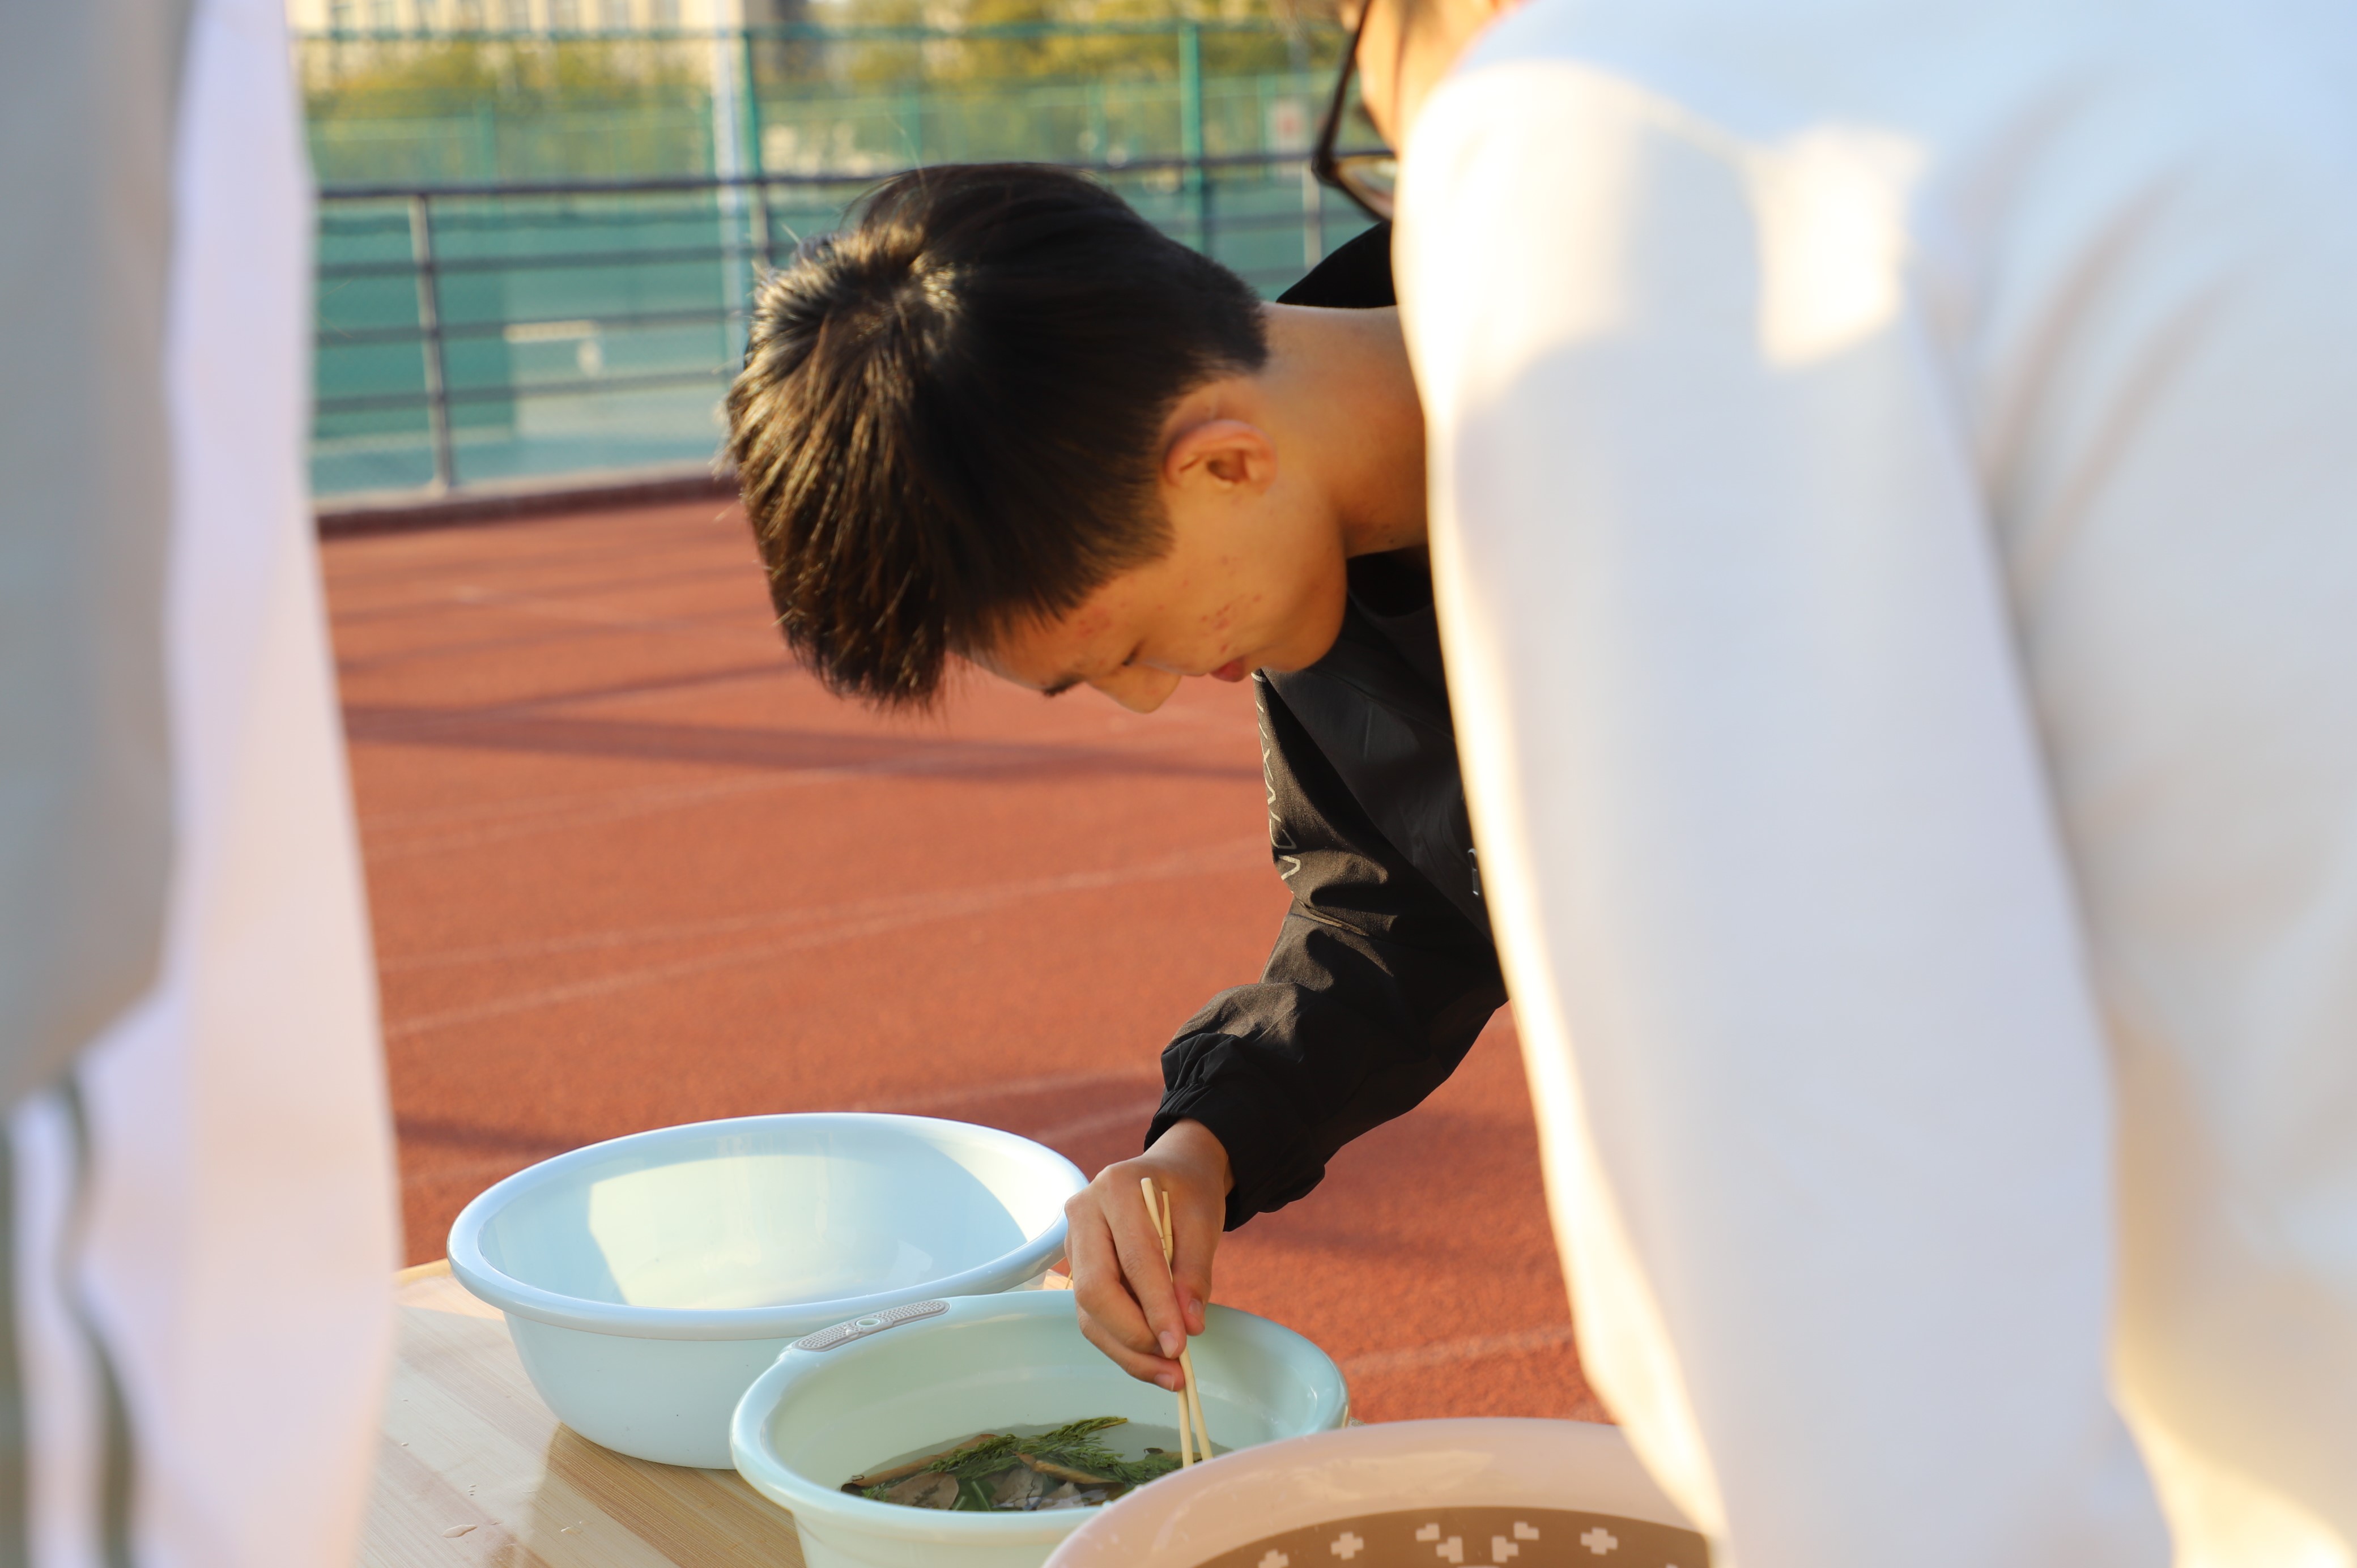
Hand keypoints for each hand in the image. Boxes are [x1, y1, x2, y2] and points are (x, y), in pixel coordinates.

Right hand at [1063, 1118, 1231, 1390]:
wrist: (1171, 1173)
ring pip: (1089, 1313)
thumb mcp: (1203, 1220)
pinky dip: (1123, 1345)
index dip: (1156, 1306)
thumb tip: (1189, 1325)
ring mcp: (1075, 1245)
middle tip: (1175, 1365)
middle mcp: (1083, 1215)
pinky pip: (1094, 1317)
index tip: (1181, 1345)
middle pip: (1096, 1290)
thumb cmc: (1188, 1193)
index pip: (1134, 1258)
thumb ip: (1195, 1270)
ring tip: (1170, 1376)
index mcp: (1115, 1189)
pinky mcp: (1079, 1271)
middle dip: (1134, 1335)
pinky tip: (1153, 1363)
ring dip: (1128, 1352)